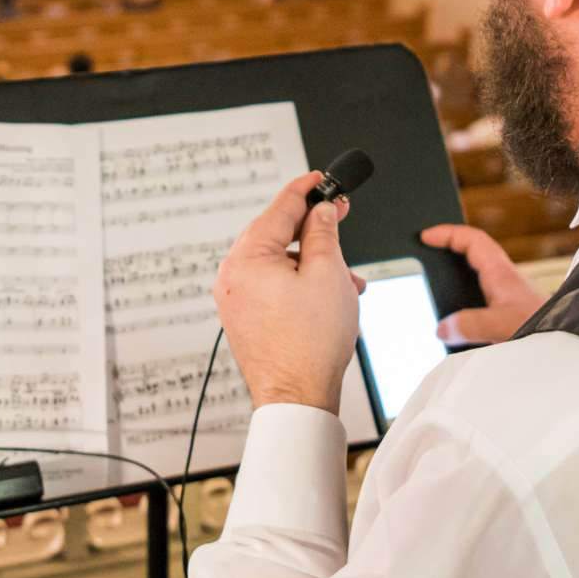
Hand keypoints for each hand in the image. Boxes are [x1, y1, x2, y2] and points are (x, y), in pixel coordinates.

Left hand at [212, 172, 363, 411]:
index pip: (279, 208)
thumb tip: (321, 212)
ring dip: (314, 263)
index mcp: (246, 259)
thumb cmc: (310, 345)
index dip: (306, 189)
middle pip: (276, 235)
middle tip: (339, 218)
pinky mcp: (244, 317)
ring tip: (346, 280)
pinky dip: (300, 283)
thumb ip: (324, 233)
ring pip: (279, 262)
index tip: (321, 179)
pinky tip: (328, 295)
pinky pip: (273, 285)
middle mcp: (232, 276)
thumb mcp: (328, 274)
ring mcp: (235, 299)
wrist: (297, 398)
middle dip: (315, 231)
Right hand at [419, 224, 543, 343]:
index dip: (448, 233)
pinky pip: (481, 295)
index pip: (473, 239)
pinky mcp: (510, 310)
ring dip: (459, 272)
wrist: (569, 341)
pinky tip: (457, 316)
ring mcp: (508, 293)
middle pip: (474, 252)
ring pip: (478, 273)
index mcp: (501, 272)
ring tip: (437, 279)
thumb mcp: (502, 325)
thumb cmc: (544, 326)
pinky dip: (466, 297)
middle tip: (428, 249)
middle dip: (450, 246)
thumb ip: (471, 324)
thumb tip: (443, 327)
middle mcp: (504, 279)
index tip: (426, 235)